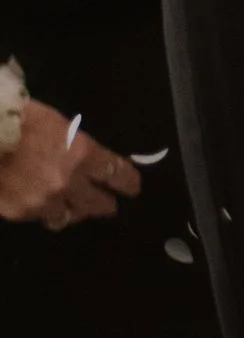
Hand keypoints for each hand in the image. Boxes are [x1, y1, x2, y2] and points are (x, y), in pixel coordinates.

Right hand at [0, 102, 141, 228]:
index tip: (131, 187)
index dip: (128, 183)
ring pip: (71, 217)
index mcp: (82, 153)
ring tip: (71, 206)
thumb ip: (78, 146)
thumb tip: (92, 161)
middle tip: (105, 202)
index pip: (118, 175)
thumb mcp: (57, 124)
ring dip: (74, 211)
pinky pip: (41, 218)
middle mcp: (69, 182)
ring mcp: (44, 202)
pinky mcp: (21, 214)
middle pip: (100, 205)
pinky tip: (39, 201)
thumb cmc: (19, 120)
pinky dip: (42, 211)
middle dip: (105, 203)